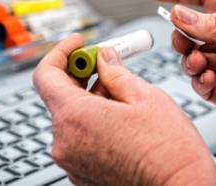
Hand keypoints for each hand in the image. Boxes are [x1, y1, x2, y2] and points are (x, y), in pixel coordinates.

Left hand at [33, 34, 215, 185]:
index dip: (62, 53)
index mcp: (76, 118)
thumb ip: (116, 71)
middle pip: (60, 93)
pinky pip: (79, 134)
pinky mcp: (82, 170)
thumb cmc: (169, 151)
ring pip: (73, 114)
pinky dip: (93, 117)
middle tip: (107, 63)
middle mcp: (66, 142)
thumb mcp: (144, 96)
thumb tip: (105, 58)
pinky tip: (119, 115)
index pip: (47, 74)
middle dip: (83, 73)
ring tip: (122, 92)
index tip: (78, 44)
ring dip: (92, 96)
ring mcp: (72, 159)